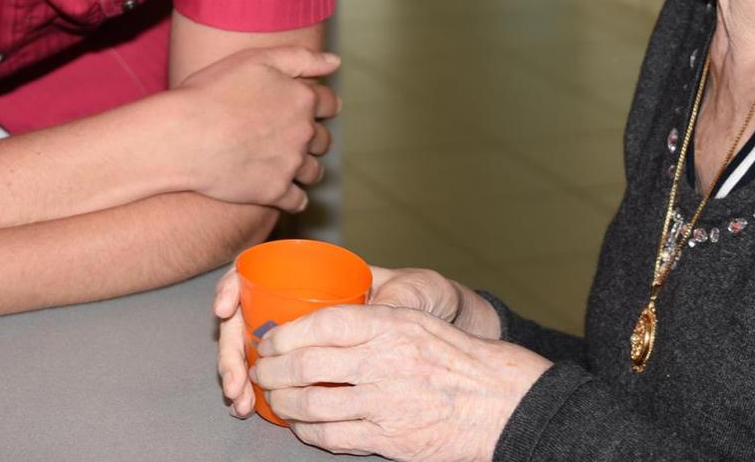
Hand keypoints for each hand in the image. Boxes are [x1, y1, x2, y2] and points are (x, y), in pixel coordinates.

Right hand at [171, 46, 339, 210]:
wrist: (184, 136)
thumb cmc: (213, 92)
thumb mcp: (257, 59)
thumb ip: (300, 57)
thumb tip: (335, 62)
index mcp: (302, 99)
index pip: (329, 103)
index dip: (323, 104)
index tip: (315, 108)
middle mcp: (303, 133)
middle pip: (323, 139)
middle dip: (315, 138)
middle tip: (297, 136)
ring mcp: (290, 164)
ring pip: (313, 171)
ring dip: (307, 168)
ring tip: (291, 165)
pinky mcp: (274, 192)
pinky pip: (297, 201)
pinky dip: (294, 198)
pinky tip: (285, 194)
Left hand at [215, 263, 503, 419]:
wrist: (493, 399)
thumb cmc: (453, 354)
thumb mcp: (415, 318)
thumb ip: (372, 315)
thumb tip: (321, 316)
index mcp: (389, 324)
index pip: (323, 323)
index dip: (287, 333)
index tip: (270, 339)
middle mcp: (383, 361)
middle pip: (308, 366)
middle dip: (273, 371)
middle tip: (261, 370)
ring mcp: (383, 403)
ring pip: (313, 405)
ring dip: (284, 403)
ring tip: (274, 398)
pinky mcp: (387, 438)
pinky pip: (333, 437)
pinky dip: (308, 431)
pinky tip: (301, 425)